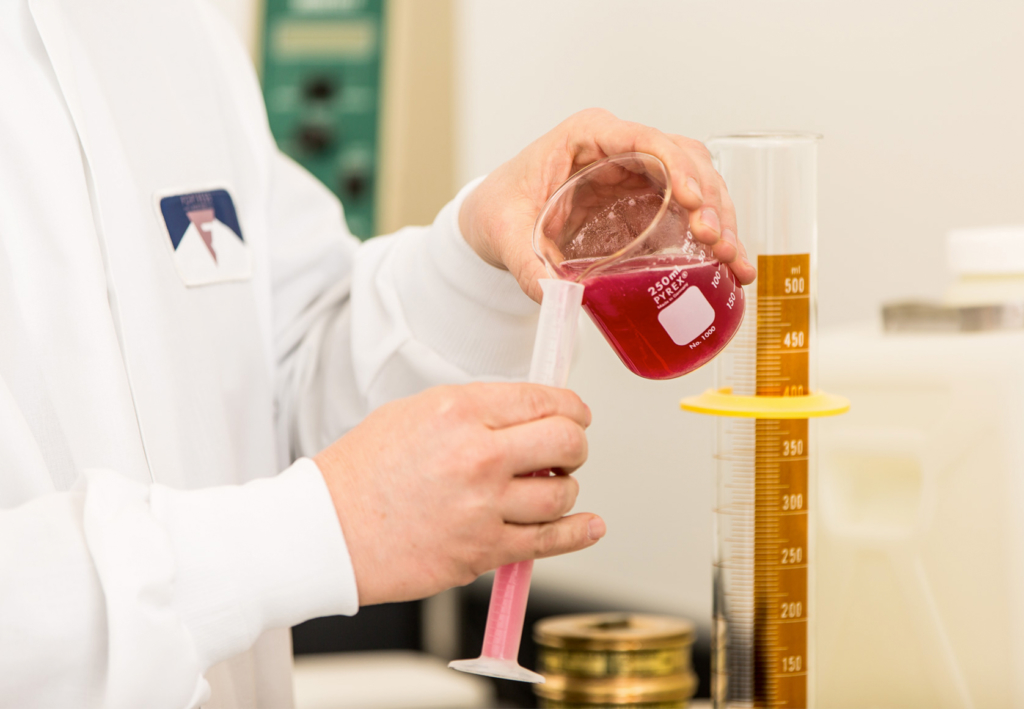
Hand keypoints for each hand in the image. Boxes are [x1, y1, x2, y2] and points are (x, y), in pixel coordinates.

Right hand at [314, 382, 603, 605]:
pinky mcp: (482, 551)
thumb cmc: (362, 471)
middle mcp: (478, 455)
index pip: (545, 400)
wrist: (325, 529)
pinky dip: (578, 533)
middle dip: (576, 444)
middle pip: (566, 442)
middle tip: (567, 450)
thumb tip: (526, 414)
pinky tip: (589, 526)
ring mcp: (483, 507)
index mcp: (460, 411)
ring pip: (562, 494)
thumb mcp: (416, 412)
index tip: (575, 415)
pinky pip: (548, 542)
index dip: (572, 407)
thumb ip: (477, 411)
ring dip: (565, 489)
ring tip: (547, 487)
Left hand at [458, 108, 756, 302]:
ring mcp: (639, 172)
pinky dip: (712, 235)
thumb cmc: (500, 207)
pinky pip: (690, 209)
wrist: (494, 218)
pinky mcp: (647, 200)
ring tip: (731, 260)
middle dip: (709, 199)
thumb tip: (554, 297)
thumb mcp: (505, 233)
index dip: (676, 166)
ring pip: (697, 182)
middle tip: (716, 241)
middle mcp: (620, 146)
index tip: (694, 200)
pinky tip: (729, 265)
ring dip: (721, 219)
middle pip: (684, 159)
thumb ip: (526, 263)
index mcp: (587, 135)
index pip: (644, 138)